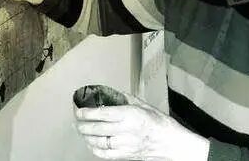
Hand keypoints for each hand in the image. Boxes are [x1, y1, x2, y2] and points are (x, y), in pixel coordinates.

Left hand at [75, 91, 208, 159]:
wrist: (172, 144)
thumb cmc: (160, 123)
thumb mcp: (144, 105)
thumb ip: (127, 99)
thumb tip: (113, 94)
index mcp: (130, 115)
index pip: (102, 114)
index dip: (87, 112)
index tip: (78, 110)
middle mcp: (125, 130)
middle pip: (97, 129)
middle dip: (82, 124)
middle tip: (75, 120)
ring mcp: (125, 145)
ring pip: (98, 142)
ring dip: (85, 136)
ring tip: (80, 130)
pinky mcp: (125, 156)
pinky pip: (105, 154)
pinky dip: (94, 149)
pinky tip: (90, 143)